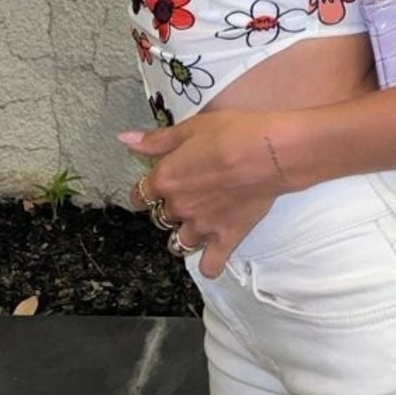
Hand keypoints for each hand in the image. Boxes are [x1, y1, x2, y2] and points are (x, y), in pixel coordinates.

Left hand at [121, 110, 284, 277]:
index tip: (156, 188)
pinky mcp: (225, 238)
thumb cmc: (232, 133)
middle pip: (160, 218)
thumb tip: (125, 140)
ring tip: (197, 224)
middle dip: (170, 209)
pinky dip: (210, 264)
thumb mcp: (191, 128)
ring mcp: (201, 226)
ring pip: (178, 244)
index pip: (140, 195)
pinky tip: (214, 254)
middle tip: (188, 196)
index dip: (146, 192)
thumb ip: (156, 140)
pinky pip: (210, 266)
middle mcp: (178, 207)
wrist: (269, 152)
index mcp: (165, 179)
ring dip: (183, 236)